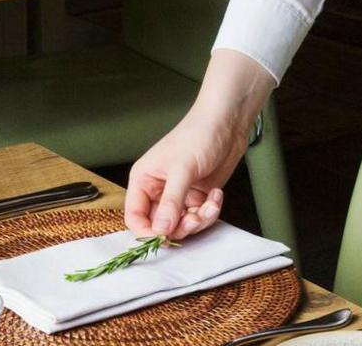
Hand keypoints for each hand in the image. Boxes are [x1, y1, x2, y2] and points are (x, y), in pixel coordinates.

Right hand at [123, 109, 246, 239]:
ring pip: (182, 224)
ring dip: (199, 219)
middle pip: (161, 225)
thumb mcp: (182, 169)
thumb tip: (160, 231)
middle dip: (180, 227)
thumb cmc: (197, 135)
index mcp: (144, 180)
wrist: (226, 123)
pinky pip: (200, 216)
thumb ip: (171, 202)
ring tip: (210, 204)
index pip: (135, 216)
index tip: (164, 238)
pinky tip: (216, 195)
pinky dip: (210, 211)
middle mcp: (159, 189)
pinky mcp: (197, 195)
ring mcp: (179, 194)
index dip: (146, 231)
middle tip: (194, 219)